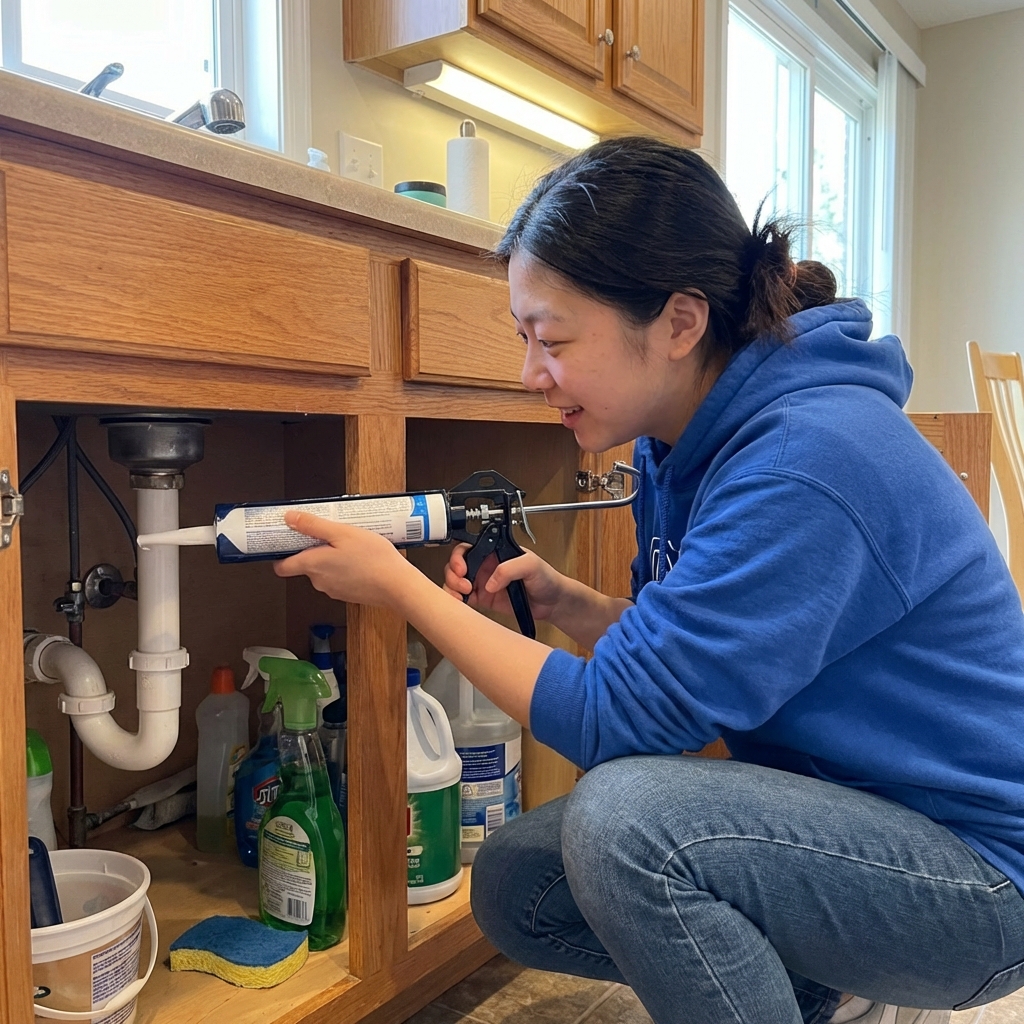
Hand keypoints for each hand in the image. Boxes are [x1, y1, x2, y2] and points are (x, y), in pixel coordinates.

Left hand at [273, 511, 412, 605]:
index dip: (281, 554)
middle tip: (332, 533)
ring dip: (332, 557)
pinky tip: (360, 558)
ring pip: (324, 570)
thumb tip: (290, 519)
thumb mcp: (343, 532)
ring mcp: (333, 590)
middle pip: (306, 564)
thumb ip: (313, 526)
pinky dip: (345, 568)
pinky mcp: (347, 593)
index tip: (287, 540)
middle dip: (315, 549)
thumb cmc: (373, 558)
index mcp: (313, 564)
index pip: (282, 567)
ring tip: (351, 544)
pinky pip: (339, 577)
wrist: (397, 585)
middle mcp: (319, 581)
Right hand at [443, 544, 566, 622]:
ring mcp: (483, 582)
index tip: (463, 568)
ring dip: (452, 588)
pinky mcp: (484, 599)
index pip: (468, 548)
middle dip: (453, 574)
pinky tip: (461, 603)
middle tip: (464, 584)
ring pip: (456, 582)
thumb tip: (490, 581)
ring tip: (463, 596)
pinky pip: (463, 599)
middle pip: (456, 565)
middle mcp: (485, 566)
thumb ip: (510, 568)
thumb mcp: (531, 564)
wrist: (553, 602)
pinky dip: (457, 601)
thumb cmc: (547, 578)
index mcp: (494, 552)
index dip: (459, 557)